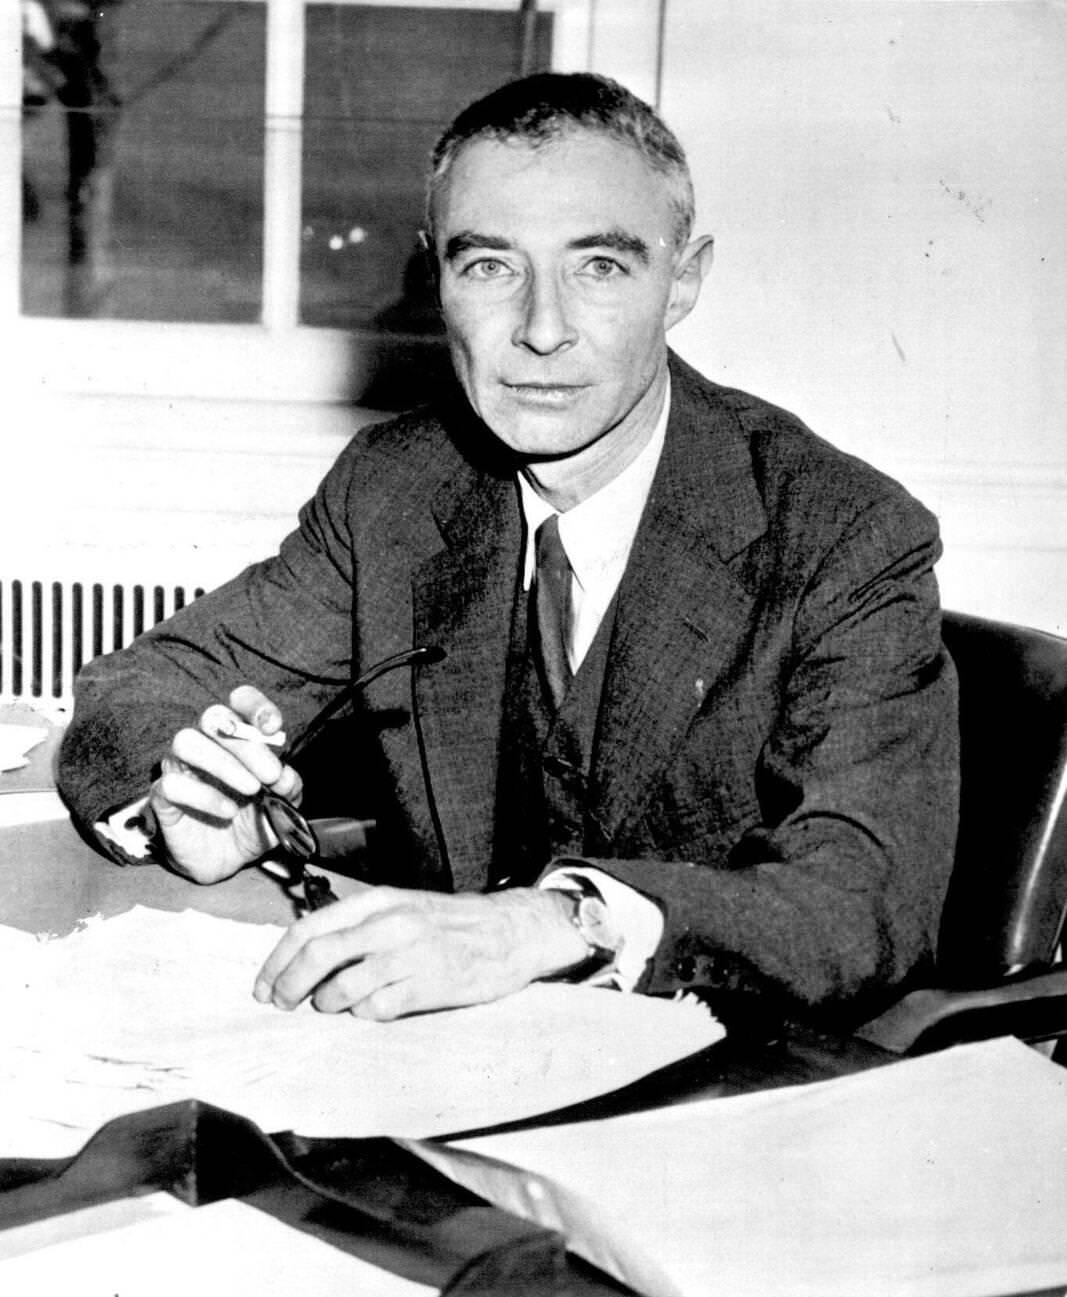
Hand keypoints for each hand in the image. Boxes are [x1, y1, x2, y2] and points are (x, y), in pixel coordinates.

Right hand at [148, 685, 301, 883]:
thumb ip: (289, 788)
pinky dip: (204, 797)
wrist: (229, 860)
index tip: (272, 726)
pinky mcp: (164, 796)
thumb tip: (286, 777)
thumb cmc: (254, 822)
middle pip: (214, 717)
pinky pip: (172, 783)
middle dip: (245, 742)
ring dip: (223, 763)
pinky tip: (228, 812)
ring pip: (186, 741)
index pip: (239, 701)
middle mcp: (207, 744)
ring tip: (250, 790)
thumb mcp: (282, 806)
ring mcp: (181, 767)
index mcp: (238, 738)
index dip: (255, 706)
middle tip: (269, 774)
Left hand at [252, 886, 591, 1019]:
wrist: (509, 932)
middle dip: (288, 985)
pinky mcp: (429, 985)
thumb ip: (358, 926)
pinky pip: (377, 1009)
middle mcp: (390, 923)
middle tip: (280, 1004)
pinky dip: (363, 1015)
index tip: (263, 987)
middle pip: (317, 955)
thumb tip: (305, 955)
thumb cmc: (448, 923)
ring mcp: (410, 954)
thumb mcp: (400, 908)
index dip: (276, 961)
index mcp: (378, 901)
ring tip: (329, 1007)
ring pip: (343, 987)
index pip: (309, 928)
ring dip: (325, 1004)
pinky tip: (369, 1010)